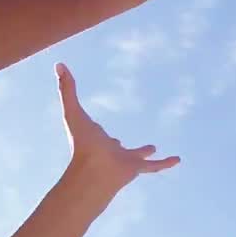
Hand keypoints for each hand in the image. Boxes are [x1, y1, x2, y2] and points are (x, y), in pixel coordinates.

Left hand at [56, 63, 179, 189]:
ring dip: (144, 153)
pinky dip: (165, 163)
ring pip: (137, 157)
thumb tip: (58, 65)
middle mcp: (110, 151)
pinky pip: (154, 166)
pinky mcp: (137, 168)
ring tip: (153, 147)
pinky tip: (177, 160)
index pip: (98, 134)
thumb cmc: (81, 143)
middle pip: (116, 147)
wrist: (92, 171)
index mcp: (97, 140)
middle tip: (119, 141)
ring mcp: (124, 161)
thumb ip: (67, 89)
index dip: (96, 131)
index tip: (97, 130)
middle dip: (118, 144)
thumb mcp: (73, 111)